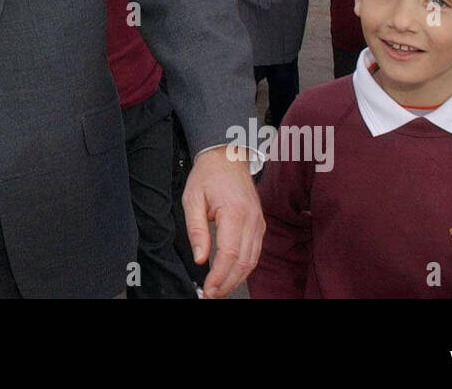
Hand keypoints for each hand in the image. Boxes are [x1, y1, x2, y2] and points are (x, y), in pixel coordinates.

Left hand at [183, 145, 264, 298]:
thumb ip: (196, 230)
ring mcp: (258, 223)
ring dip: (236, 278)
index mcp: (234, 212)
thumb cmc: (208, 175)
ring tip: (219, 289)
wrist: (228, 156)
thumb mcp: (192, 199)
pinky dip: (244, 267)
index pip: (230, 253)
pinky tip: (231, 274)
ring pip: (253, 260)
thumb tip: (200, 258)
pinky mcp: (259, 224)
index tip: (208, 289)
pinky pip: (255, 252)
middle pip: (244, 262)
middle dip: (228, 283)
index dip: (219, 275)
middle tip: (212, 294)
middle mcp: (251, 220)